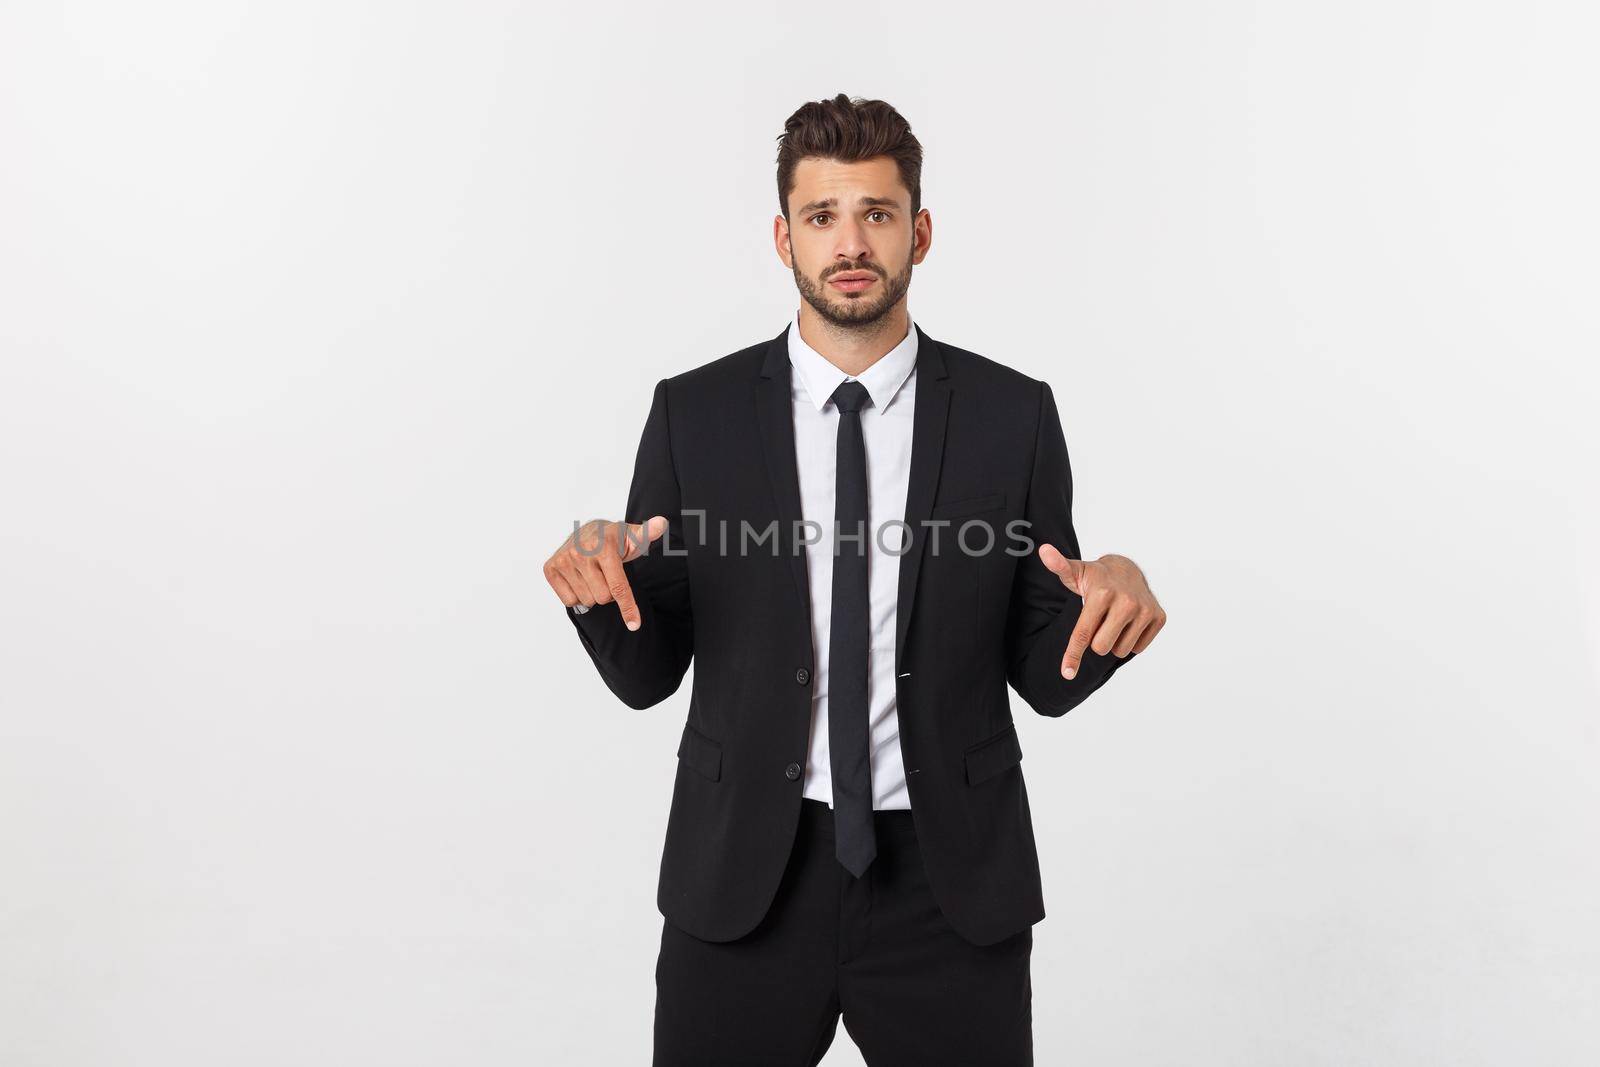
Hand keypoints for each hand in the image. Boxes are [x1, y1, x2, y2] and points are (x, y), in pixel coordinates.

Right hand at [544, 516, 667, 630]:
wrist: (587, 531)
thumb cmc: (614, 539)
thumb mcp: (633, 536)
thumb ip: (647, 533)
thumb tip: (661, 523)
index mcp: (603, 547)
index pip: (618, 587)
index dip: (628, 608)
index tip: (634, 625)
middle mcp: (580, 553)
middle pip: (603, 598)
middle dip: (609, 593)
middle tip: (608, 576)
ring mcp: (563, 560)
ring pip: (587, 601)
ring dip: (594, 594)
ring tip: (594, 575)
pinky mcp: (550, 568)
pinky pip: (569, 601)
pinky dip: (578, 595)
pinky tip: (580, 579)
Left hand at [1038, 546, 1164, 678]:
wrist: (1128, 570)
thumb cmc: (1095, 578)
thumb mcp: (1075, 572)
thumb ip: (1058, 566)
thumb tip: (1043, 550)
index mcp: (1102, 594)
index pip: (1083, 634)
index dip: (1073, 656)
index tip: (1067, 673)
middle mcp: (1126, 602)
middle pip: (1101, 648)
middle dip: (1096, 640)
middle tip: (1099, 622)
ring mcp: (1145, 610)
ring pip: (1119, 651)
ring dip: (1113, 641)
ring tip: (1113, 620)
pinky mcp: (1159, 617)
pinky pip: (1137, 648)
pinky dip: (1129, 640)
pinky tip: (1127, 622)